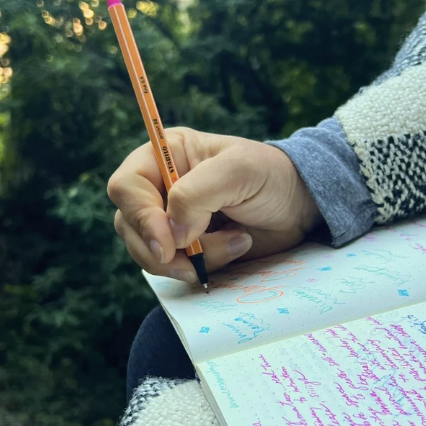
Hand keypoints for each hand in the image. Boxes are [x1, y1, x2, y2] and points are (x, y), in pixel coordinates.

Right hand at [107, 127, 322, 280]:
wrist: (299, 205)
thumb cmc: (270, 176)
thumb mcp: (238, 170)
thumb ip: (197, 194)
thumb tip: (171, 233)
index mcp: (163, 156)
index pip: (126, 187)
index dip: (140, 216)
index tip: (168, 243)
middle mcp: (158, 189)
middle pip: (130, 226)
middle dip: (164, 249)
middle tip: (198, 258)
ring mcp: (169, 222)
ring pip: (150, 254)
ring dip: (191, 259)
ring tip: (237, 241)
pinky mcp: (186, 249)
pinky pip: (175, 269)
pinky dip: (203, 267)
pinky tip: (237, 247)